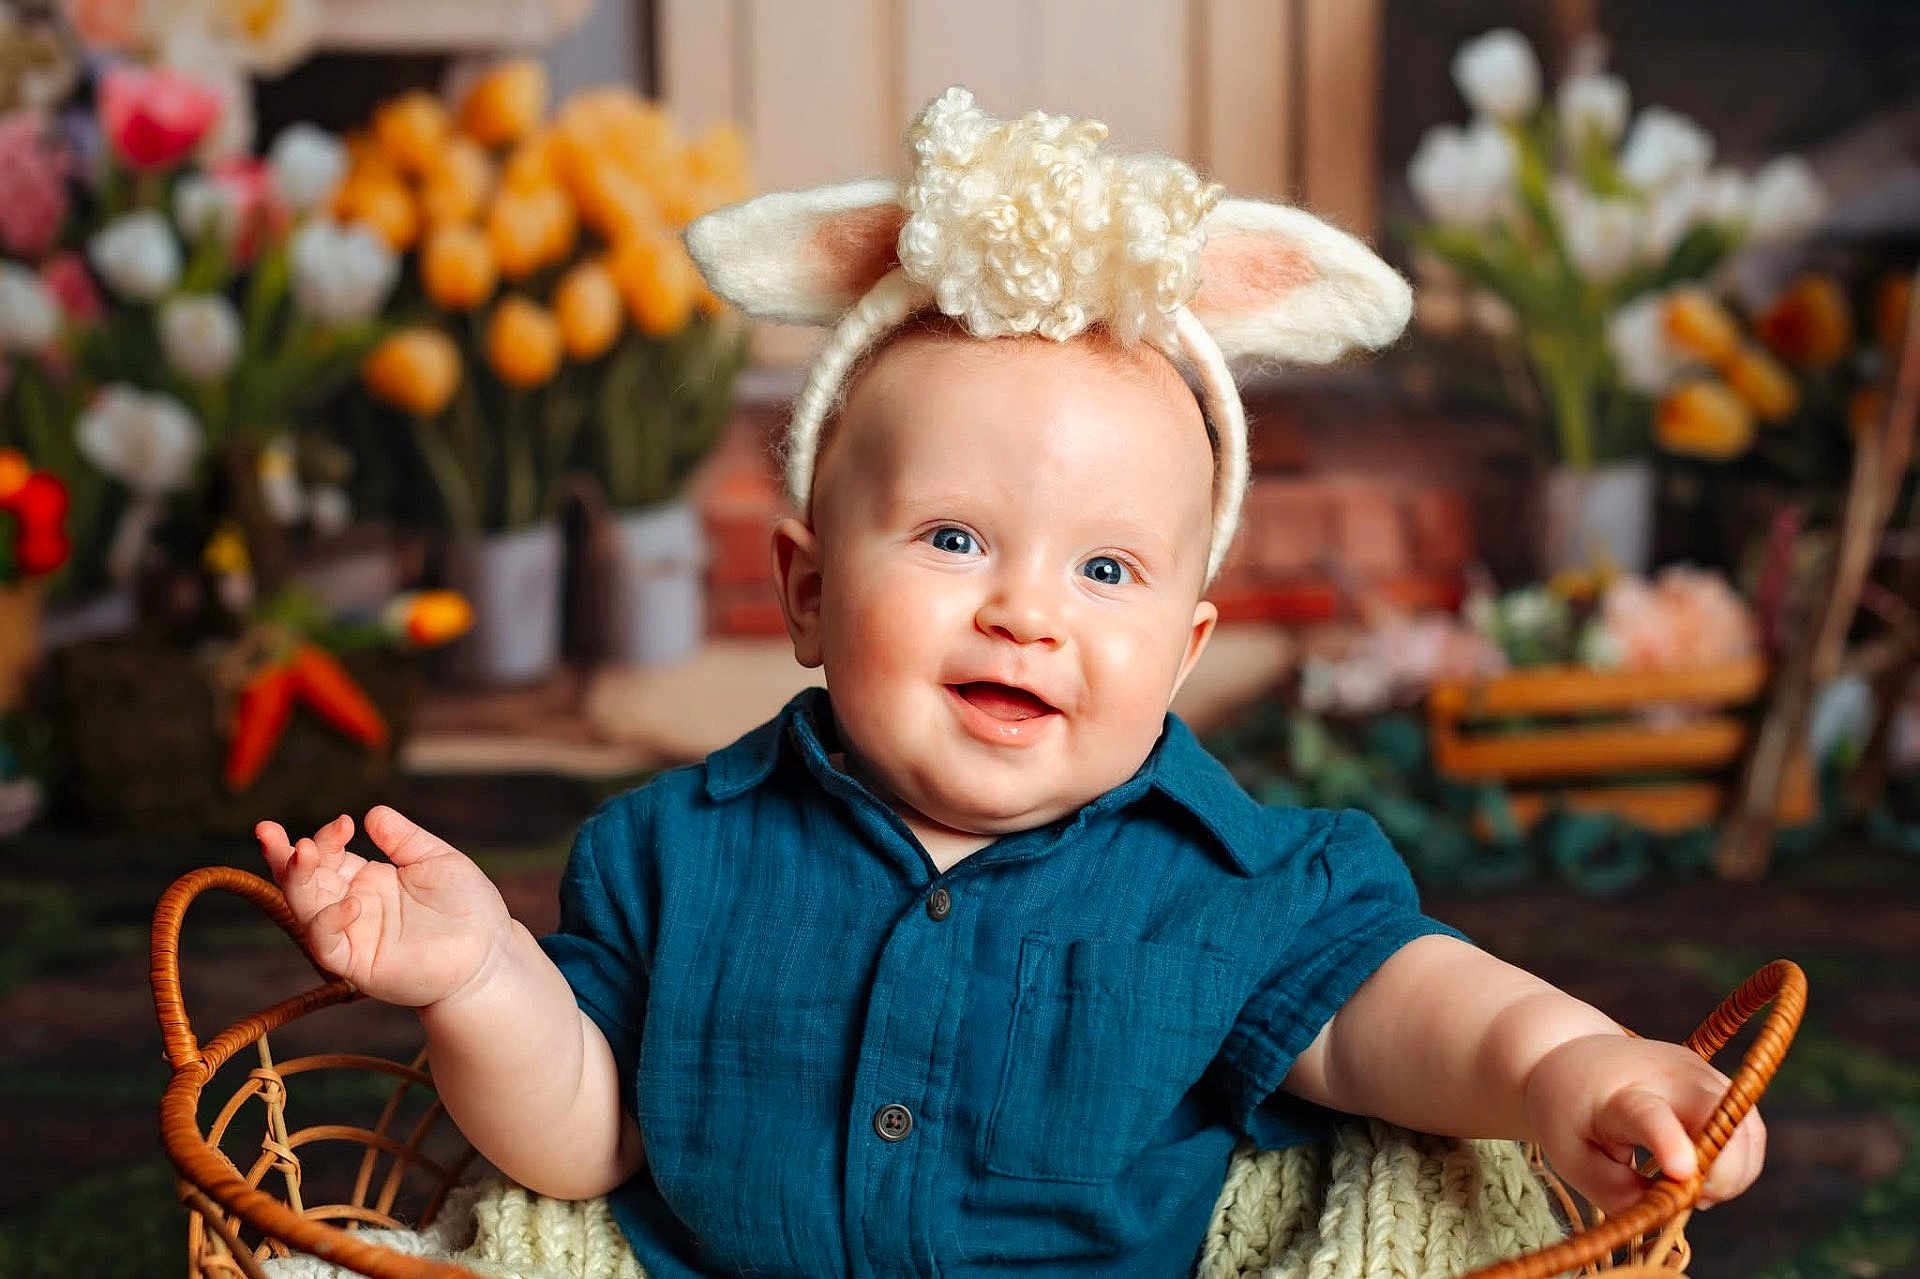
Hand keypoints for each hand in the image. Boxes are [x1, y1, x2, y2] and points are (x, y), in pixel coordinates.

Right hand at [256, 806, 512, 1008]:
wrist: (489, 953)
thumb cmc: (467, 906)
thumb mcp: (436, 860)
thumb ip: (403, 839)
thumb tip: (371, 812)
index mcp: (368, 879)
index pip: (328, 856)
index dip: (327, 838)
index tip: (345, 822)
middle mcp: (351, 905)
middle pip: (303, 881)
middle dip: (283, 856)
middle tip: (268, 831)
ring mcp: (352, 935)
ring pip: (306, 909)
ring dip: (298, 881)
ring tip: (301, 853)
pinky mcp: (358, 964)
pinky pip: (328, 945)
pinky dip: (329, 922)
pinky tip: (350, 902)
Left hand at [1524, 1033, 1766, 1213]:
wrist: (1576, 1059)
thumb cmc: (1571, 1114)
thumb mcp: (1573, 1159)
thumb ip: (1616, 1193)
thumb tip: (1668, 1210)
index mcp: (1619, 1096)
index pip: (1649, 1116)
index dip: (1669, 1143)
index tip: (1681, 1171)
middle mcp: (1665, 1075)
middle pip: (1719, 1120)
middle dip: (1725, 1173)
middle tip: (1691, 1197)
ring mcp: (1698, 1071)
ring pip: (1746, 1129)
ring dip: (1733, 1173)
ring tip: (1689, 1185)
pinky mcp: (1716, 1079)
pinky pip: (1749, 1128)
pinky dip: (1739, 1161)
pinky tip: (1704, 1171)